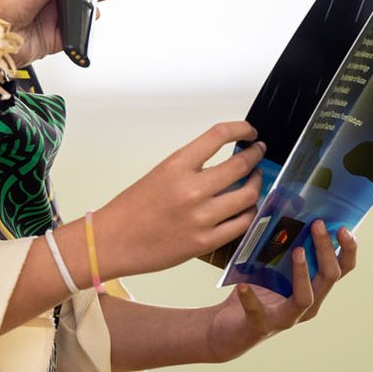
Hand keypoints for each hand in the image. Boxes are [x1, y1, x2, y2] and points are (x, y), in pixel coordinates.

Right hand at [95, 122, 264, 277]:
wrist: (113, 241)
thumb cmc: (132, 209)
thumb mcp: (160, 174)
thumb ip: (191, 168)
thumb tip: (224, 163)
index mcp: (177, 166)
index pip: (218, 135)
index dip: (241, 129)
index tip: (249, 131)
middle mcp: (191, 189)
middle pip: (241, 165)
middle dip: (256, 156)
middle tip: (259, 153)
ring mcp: (201, 218)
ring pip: (247, 196)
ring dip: (256, 184)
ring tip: (255, 180)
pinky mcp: (205, 242)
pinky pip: (241, 225)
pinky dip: (249, 213)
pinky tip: (247, 208)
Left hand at [204, 220, 357, 362]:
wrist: (228, 324)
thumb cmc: (256, 288)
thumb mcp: (272, 262)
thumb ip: (283, 241)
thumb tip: (288, 204)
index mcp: (315, 287)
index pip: (341, 269)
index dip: (347, 250)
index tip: (344, 228)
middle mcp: (307, 305)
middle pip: (329, 278)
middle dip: (325, 250)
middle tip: (317, 225)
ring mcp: (287, 317)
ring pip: (305, 297)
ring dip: (303, 273)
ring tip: (297, 250)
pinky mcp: (262, 325)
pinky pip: (258, 312)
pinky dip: (252, 299)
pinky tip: (244, 286)